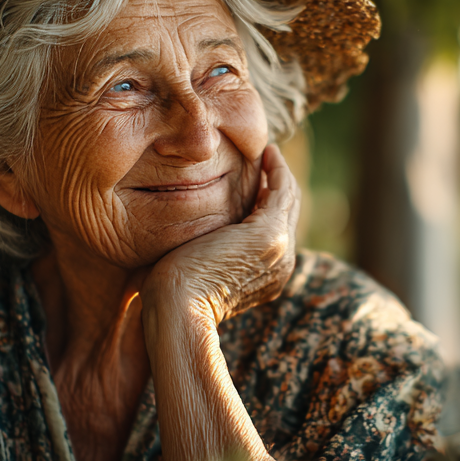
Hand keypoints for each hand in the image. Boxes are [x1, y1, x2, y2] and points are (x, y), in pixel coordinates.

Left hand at [143, 143, 300, 323]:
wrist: (178, 309)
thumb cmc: (172, 295)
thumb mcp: (194, 269)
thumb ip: (202, 251)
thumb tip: (184, 236)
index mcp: (267, 276)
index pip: (273, 231)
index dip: (266, 204)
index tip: (254, 182)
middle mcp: (282, 264)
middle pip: (286, 214)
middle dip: (278, 185)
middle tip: (266, 158)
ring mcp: (280, 249)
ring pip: (287, 200)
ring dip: (279, 173)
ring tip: (266, 152)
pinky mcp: (270, 233)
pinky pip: (281, 191)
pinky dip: (276, 169)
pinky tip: (266, 152)